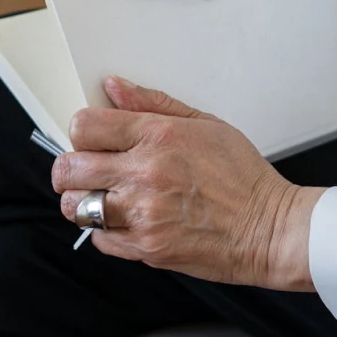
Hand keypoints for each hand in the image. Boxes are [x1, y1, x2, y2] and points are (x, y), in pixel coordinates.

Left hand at [52, 77, 325, 289]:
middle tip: (89, 166)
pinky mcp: (145, 249)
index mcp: (158, 136)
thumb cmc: (242, 175)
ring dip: (82, 199)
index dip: (82, 129)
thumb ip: (153, 103)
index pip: (85, 126)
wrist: (268, 228)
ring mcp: (142, 215)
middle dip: (72, 165)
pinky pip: (99, 238)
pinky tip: (126, 217)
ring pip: (75, 206)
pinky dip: (105, 228)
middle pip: (68, 168)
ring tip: (104, 194)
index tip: (92, 135)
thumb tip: (113, 87)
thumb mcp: (205, 123)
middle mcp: (145, 174)